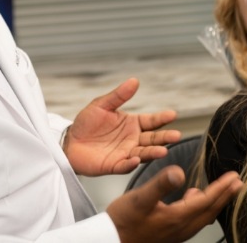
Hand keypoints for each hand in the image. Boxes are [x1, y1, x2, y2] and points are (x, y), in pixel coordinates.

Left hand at [64, 78, 180, 175]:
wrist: (70, 141)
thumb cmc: (87, 122)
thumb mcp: (102, 104)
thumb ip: (119, 95)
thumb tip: (134, 80)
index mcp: (132, 123)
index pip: (151, 121)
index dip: (162, 118)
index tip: (172, 114)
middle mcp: (133, 139)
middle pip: (152, 138)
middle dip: (164, 137)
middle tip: (176, 135)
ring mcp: (125, 153)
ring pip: (143, 153)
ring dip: (152, 152)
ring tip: (162, 151)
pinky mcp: (114, 165)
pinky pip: (124, 165)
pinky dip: (130, 164)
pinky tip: (136, 160)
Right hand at [107, 167, 242, 242]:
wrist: (111, 241)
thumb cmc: (123, 221)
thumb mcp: (140, 198)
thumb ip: (161, 184)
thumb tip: (180, 171)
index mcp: (176, 218)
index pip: (206, 201)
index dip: (221, 188)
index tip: (234, 177)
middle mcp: (180, 228)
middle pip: (209, 210)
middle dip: (224, 196)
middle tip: (237, 183)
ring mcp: (175, 233)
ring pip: (202, 216)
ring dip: (215, 202)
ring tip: (222, 190)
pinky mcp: (168, 233)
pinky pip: (192, 220)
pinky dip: (200, 208)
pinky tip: (193, 199)